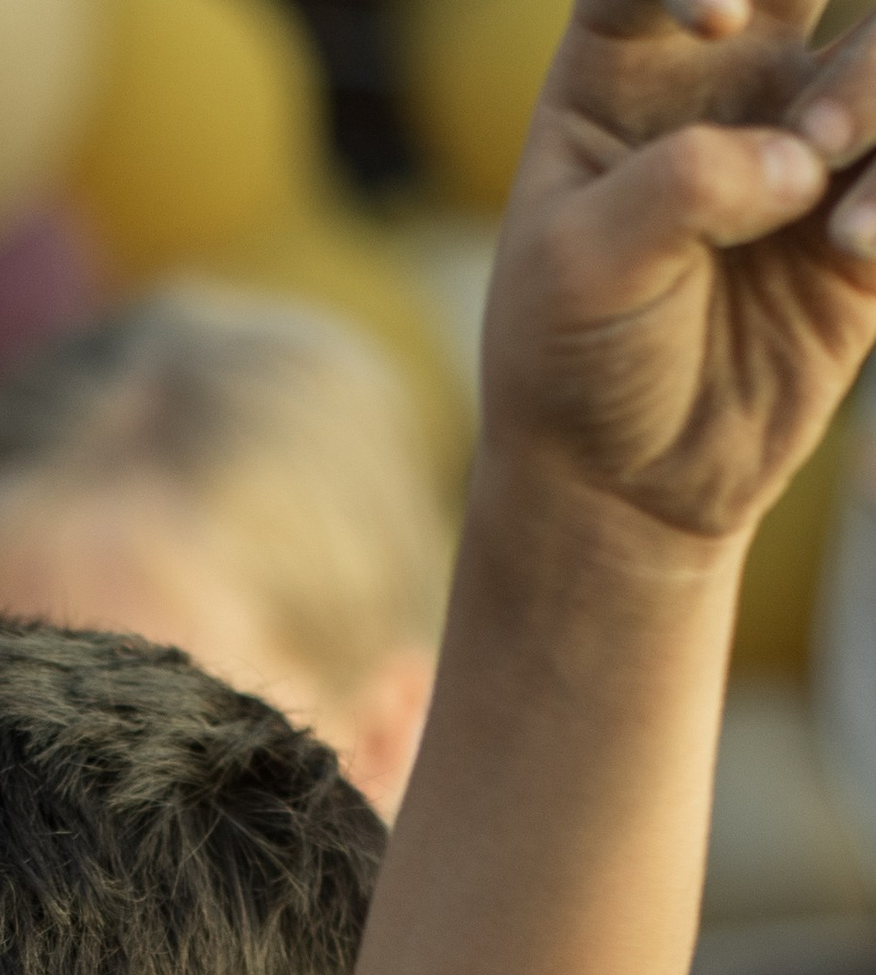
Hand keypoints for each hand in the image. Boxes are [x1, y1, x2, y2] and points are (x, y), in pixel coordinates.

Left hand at [490, 2, 875, 553]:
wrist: (627, 482)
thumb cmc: (574, 362)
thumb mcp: (583, 272)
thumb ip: (680, 187)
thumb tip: (802, 161)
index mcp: (628, 60)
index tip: (718, 25)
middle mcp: (732, 71)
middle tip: (811, 97)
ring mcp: (811, 130)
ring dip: (873, 85)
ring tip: (816, 171)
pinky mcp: (869, 207)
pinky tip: (852, 247)